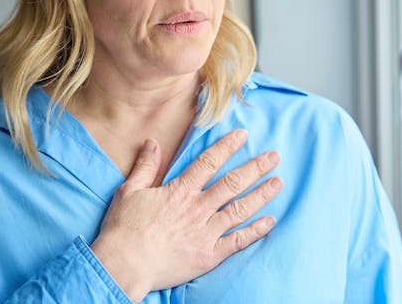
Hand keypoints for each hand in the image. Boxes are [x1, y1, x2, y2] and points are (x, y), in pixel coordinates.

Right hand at [90, 129, 282, 301]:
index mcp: (180, 191)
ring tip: (278, 182)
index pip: (209, 162)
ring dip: (261, 194)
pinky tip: (270, 221)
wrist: (124, 265)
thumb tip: (152, 142)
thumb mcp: (129, 190)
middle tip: (274, 157)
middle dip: (256, 168)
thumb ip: (145, 166)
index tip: (244, 136)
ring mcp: (205, 232)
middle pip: (233, 183)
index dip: (228, 147)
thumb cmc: (124, 229)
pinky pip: (237, 241)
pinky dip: (255, 231)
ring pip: (240, 209)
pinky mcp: (208, 254)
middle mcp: (197, 208)